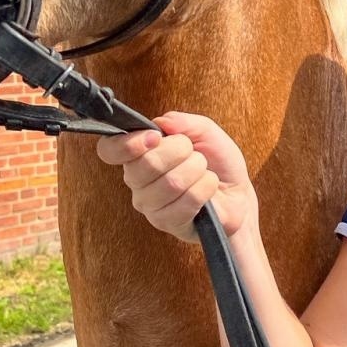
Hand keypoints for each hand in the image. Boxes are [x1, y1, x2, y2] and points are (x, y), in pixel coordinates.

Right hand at [95, 112, 257, 242]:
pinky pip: (187, 201)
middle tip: (193, 152)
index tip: (155, 137)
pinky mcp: (169, 223)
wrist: (237, 191)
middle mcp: (137, 182)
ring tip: (203, 170)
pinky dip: (206, 187)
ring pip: (170, 183)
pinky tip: (209, 187)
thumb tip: (162, 122)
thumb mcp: (204, 132)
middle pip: (145, 164)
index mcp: (138, 155)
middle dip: (179, 150)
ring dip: (197, 170)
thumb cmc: (216, 162)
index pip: (109, 150)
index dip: (128, 144)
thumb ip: (183, 122)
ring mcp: (151, 206)